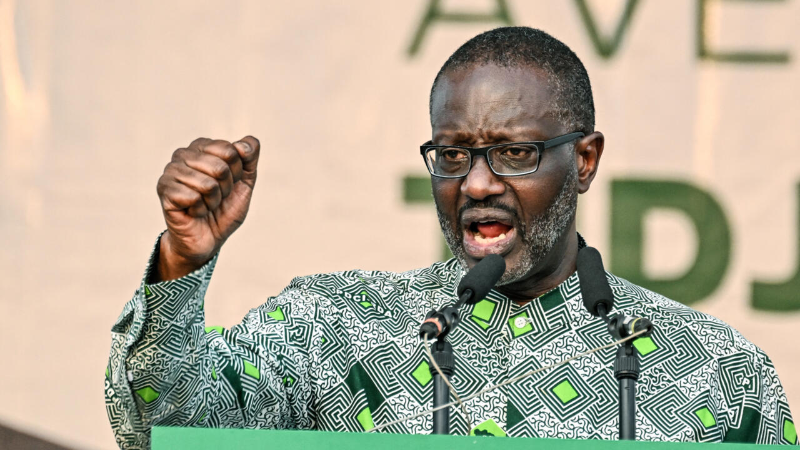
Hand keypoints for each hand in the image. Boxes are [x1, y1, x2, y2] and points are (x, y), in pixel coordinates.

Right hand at [154, 136, 259, 280]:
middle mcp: (183, 154)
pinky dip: (200, 210)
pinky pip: (193, 198)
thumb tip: (243, 144)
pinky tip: (193, 212)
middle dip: (225, 188)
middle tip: (216, 197)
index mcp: (202, 146)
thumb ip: (250, 158)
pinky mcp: (163, 190)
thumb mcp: (246, 182)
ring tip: (205, 204)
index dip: (237, 172)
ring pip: (207, 184)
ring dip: (213, 201)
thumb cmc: (225, 208)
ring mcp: (170, 171)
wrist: (209, 238)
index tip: (230, 183)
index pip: (230, 151)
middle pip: (220, 167)